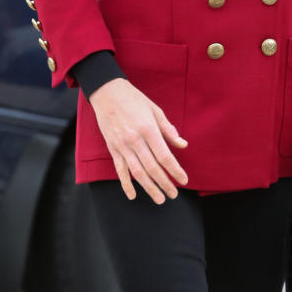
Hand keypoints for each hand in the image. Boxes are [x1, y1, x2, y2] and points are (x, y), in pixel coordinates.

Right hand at [88, 78, 189, 203]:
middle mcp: (135, 140)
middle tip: (173, 194)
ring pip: (137, 172)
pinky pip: (120, 170)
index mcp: (149, 130)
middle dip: (164, 183)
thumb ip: (168, 130)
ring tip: (159, 199)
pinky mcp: (113, 148)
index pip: (165, 156)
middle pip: (152, 167)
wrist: (107, 93)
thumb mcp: (155, 110)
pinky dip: (126, 184)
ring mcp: (122, 146)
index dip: (175, 170)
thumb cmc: (134, 100)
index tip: (184, 180)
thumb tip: (183, 145)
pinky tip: (132, 195)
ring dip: (149, 188)